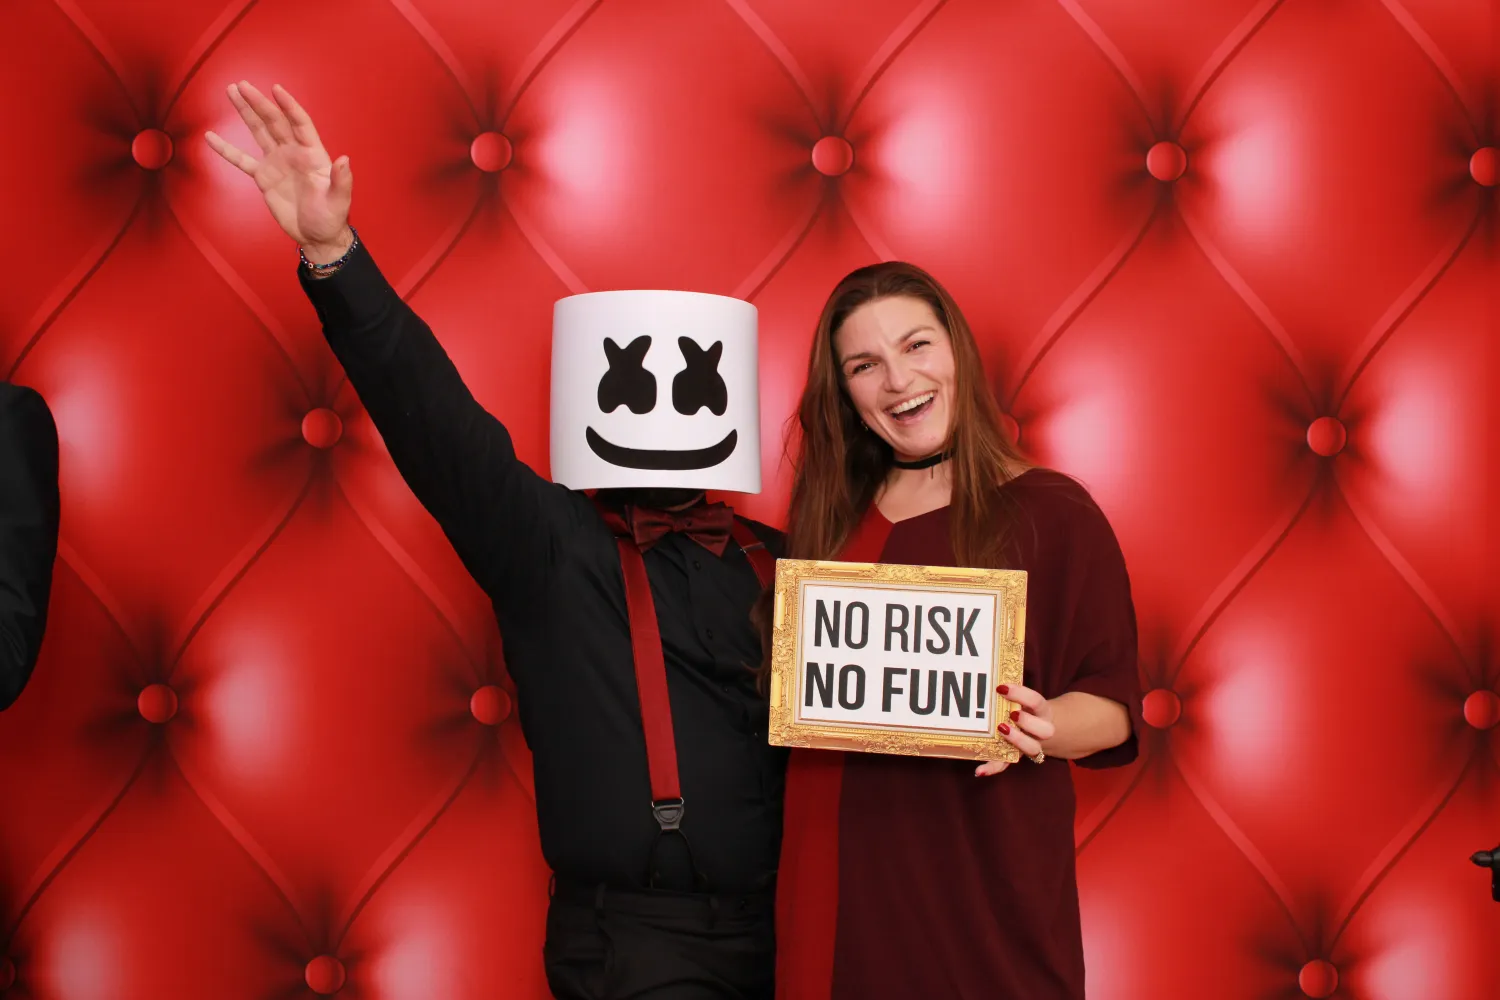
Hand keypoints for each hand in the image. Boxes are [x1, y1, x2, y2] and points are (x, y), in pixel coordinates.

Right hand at [204, 81, 352, 261]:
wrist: (316, 235)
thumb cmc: (331, 218)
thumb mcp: (339, 201)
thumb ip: (342, 180)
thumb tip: (344, 160)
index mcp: (313, 154)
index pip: (300, 123)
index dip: (289, 106)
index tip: (276, 89)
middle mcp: (293, 153)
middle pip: (274, 122)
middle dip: (259, 103)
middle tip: (242, 85)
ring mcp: (276, 162)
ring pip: (258, 132)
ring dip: (245, 112)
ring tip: (231, 92)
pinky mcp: (263, 177)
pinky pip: (241, 160)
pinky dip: (226, 149)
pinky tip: (211, 138)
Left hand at [975, 683, 1054, 776]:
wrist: (1042, 728)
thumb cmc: (1027, 709)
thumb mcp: (1025, 699)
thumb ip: (1013, 692)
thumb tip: (990, 675)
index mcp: (1042, 711)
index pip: (1036, 701)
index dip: (1021, 694)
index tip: (1001, 688)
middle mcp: (1042, 729)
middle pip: (1045, 730)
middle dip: (1027, 722)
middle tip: (1011, 714)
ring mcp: (1032, 744)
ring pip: (1032, 748)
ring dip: (1017, 740)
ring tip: (1001, 730)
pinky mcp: (1017, 756)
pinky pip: (1008, 764)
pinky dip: (993, 768)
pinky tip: (979, 770)